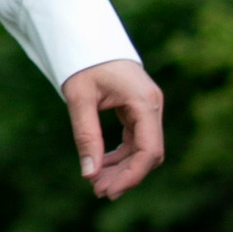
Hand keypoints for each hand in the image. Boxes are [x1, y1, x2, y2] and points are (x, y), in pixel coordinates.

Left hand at [63, 57, 162, 203]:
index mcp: (145, 102)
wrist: (89, 39)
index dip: (131, 176)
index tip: (108, 191)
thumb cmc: (84, 64)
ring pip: (143, 150)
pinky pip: (136, 141)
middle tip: (97, 192)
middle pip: (148, 154)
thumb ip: (86, 136)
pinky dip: (120, 156)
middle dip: (125, 176)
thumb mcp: (79, 99)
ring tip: (96, 183)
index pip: (149, 150)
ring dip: (122, 169)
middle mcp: (153, 106)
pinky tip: (101, 166)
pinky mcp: (139, 110)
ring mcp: (148, 108)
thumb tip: (89, 175)